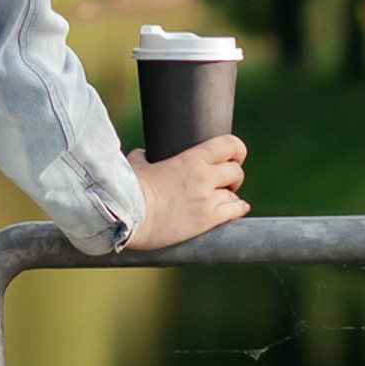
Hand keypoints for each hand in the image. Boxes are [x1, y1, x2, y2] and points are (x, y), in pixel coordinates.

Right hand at [123, 135, 248, 251]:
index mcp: (191, 158)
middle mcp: (204, 177)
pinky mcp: (207, 221)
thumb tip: (144, 155)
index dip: (236, 149)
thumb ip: (145, 157)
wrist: (127, 216)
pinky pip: (234, 212)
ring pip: (235, 194)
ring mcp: (207, 200)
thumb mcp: (138, 164)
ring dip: (230, 195)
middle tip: (224, 181)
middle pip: (236, 170)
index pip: (229, 144)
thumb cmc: (129, 189)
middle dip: (233, 175)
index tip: (233, 155)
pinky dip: (237, 210)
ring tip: (222, 198)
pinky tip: (235, 210)